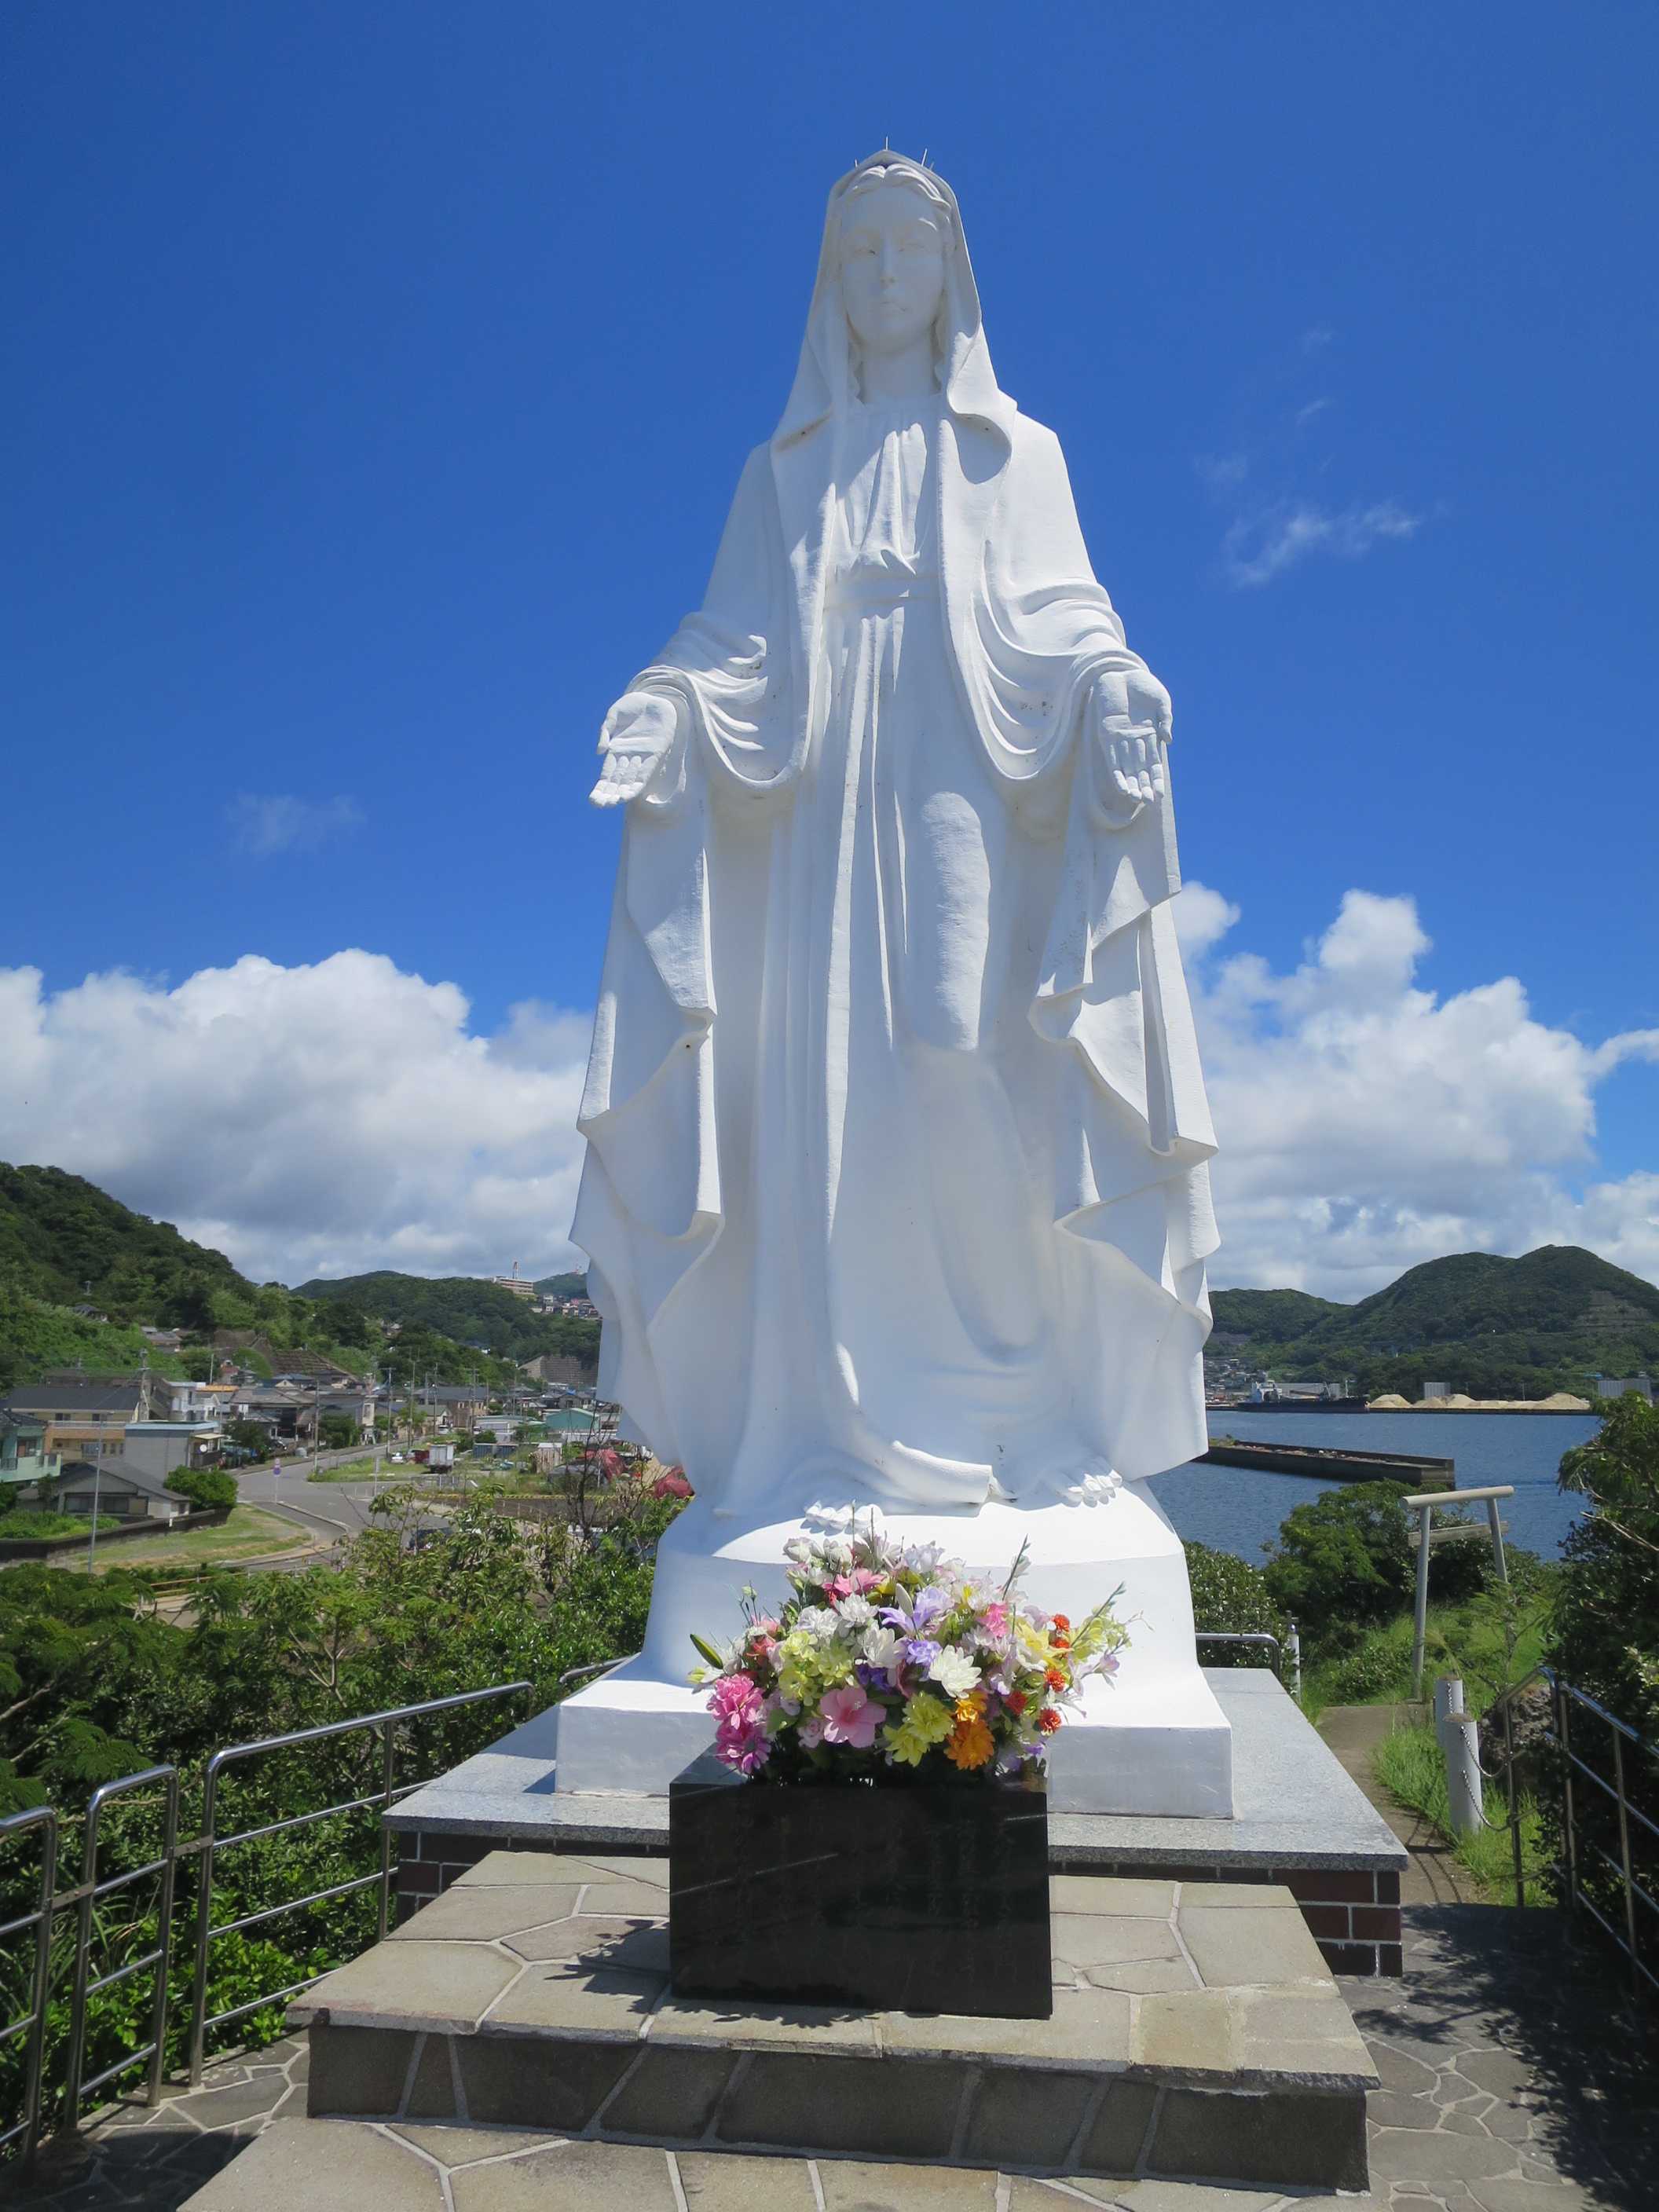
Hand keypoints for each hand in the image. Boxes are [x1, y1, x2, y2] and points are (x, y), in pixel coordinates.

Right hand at [590, 690, 679, 806]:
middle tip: (602, 806)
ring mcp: (641, 757)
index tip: (593, 801)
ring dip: (623, 793)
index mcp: (615, 750)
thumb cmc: (632, 705)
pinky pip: (644, 773)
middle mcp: (628, 757)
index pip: (607, 775)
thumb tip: (600, 752)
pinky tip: (629, 794)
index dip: (601, 788)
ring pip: (630, 781)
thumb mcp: (614, 714)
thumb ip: (605, 731)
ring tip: (614, 803)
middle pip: (617, 782)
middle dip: (609, 795)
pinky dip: (636, 784)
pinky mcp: (654, 754)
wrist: (654, 698)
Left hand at [1094, 667, 1170, 823]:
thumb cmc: (1144, 686)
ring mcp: (1120, 740)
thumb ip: (1165, 719)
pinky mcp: (1107, 735)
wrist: (1122, 672)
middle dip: (1143, 785)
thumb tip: (1168, 740)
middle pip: (1139, 770)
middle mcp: (1135, 741)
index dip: (1155, 779)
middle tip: (1148, 801)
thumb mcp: (1161, 700)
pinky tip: (1121, 787)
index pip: (1153, 763)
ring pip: (1126, 768)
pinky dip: (1117, 774)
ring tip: (1135, 798)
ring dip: (1131, 784)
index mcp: (1149, 735)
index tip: (1159, 794)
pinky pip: (1111, 759)